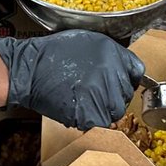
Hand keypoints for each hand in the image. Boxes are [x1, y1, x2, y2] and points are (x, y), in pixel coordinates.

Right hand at [0, 31, 143, 130]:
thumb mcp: (87, 41)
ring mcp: (103, 92)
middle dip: (113, 96)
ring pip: (116, 111)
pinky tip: (80, 112)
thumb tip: (120, 70)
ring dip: (103, 111)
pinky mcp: (92, 111)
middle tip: (94, 95)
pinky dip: (92, 122)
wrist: (29, 68)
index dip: (127, 80)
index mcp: (113, 52)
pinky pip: (102, 123)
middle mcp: (112, 70)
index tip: (119, 85)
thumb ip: (108, 55)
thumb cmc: (52, 54)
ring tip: (84, 103)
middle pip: (126, 93)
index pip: (136, 71)